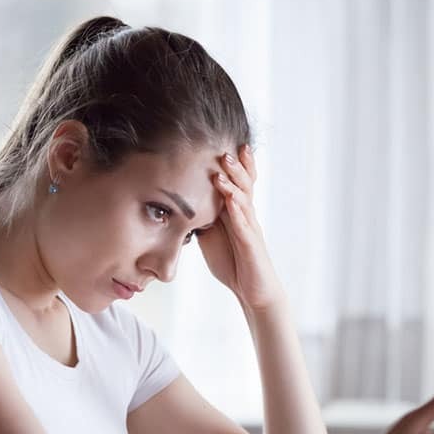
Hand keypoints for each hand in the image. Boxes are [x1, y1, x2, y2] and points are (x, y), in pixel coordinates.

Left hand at [196, 145, 283, 309]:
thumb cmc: (234, 262)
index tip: (222, 142)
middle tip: (225, 146)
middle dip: (235, 165)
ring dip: (234, 182)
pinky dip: (237, 211)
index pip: (236, 182)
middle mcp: (246, 216)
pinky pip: (245, 225)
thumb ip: (201, 218)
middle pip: (243, 184)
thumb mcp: (211, 236)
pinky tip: (230, 201)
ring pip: (244, 199)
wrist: (253, 290)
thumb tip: (180, 204)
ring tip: (225, 166)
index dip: (233, 164)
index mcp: (236, 212)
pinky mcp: (251, 245)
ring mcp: (250, 229)